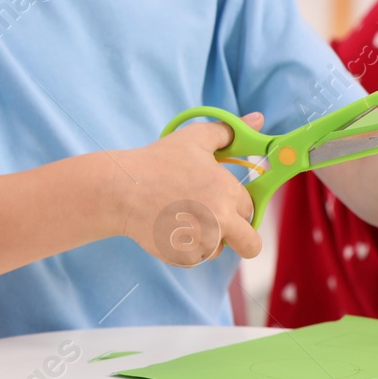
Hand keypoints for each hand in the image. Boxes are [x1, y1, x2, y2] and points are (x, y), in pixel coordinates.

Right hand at [109, 111, 263, 265]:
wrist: (119, 190)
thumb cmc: (156, 162)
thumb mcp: (193, 139)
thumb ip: (229, 131)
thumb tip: (258, 118)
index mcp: (228, 192)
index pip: (250, 209)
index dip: (233, 205)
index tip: (214, 200)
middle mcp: (221, 220)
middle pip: (250, 244)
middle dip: (233, 234)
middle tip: (205, 218)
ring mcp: (202, 242)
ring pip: (218, 251)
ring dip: (205, 241)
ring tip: (177, 219)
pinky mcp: (184, 257)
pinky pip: (195, 260)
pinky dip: (184, 249)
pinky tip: (167, 228)